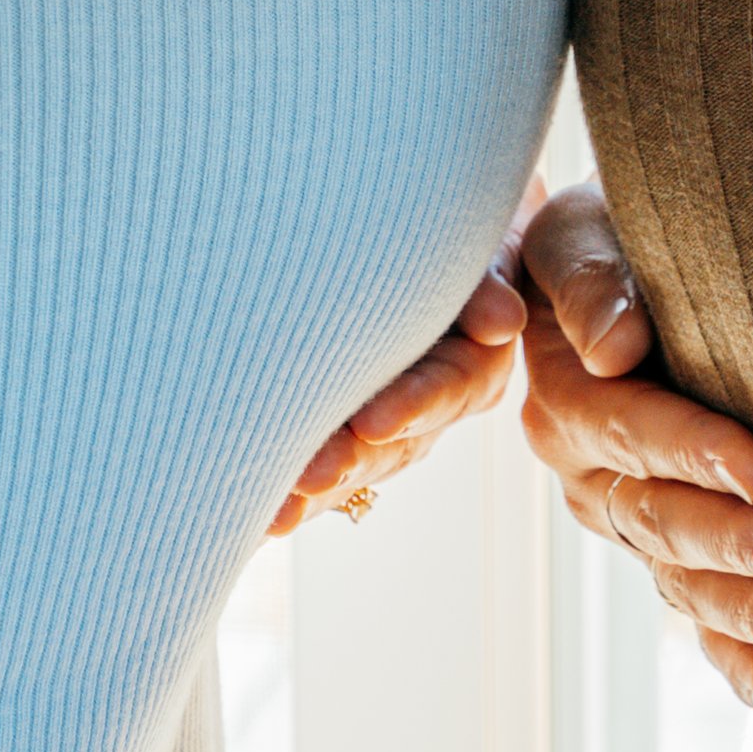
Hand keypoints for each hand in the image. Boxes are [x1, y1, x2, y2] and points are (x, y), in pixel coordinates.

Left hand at [268, 191, 539, 535]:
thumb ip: (488, 278)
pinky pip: (318, 473)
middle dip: (350, 460)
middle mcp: (431, 408)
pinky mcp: (344, 436)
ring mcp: (387, 428)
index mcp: (474, 364)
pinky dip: (287, 491)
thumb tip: (500, 322)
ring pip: (353, 466)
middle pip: (395, 442)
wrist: (429, 244)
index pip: (449, 386)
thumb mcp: (484, 247)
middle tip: (308, 477)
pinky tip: (252, 513)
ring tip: (270, 513)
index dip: (413, 404)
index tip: (373, 423)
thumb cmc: (458, 238)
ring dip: (311, 491)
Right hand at [516, 181, 752, 720]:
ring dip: (748, 608)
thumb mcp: (583, 231)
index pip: (628, 427)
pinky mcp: (667, 559)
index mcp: (565, 397)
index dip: (690, 448)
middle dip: (736, 542)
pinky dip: (738, 661)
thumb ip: (591, 277)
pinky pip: (697, 621)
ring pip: (683, 580)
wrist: (622, 271)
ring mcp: (628, 528)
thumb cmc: (615, 234)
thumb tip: (614, 344)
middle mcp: (588, 476)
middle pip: (660, 518)